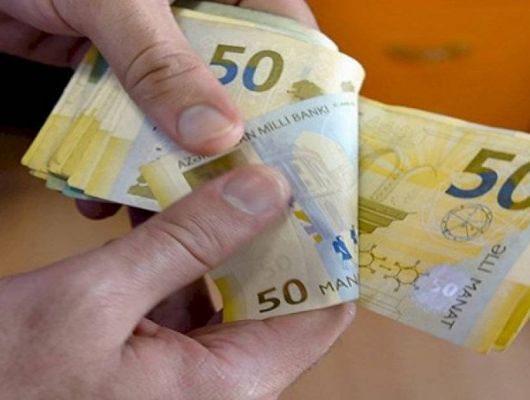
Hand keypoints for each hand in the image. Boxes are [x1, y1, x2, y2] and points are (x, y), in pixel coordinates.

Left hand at [0, 0, 317, 217]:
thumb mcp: (112, 0)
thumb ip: (160, 62)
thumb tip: (215, 135)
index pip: (286, 33)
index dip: (297, 93)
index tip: (292, 151)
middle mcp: (198, 10)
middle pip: (235, 84)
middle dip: (225, 142)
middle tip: (229, 192)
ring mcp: (156, 40)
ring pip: (182, 108)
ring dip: (166, 158)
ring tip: (160, 206)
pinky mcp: (116, 62)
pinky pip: (132, 114)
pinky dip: (118, 151)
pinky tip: (102, 189)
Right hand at [0, 166, 354, 398]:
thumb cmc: (11, 379)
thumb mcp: (95, 299)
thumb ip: (187, 242)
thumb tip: (268, 188)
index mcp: (230, 382)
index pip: (323, 309)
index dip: (329, 245)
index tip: (323, 184)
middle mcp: (226, 381)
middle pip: (281, 293)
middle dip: (272, 225)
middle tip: (270, 160)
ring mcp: (194, 370)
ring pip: (234, 287)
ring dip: (224, 231)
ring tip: (221, 171)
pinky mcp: (162, 357)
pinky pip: (193, 295)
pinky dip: (185, 252)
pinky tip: (168, 208)